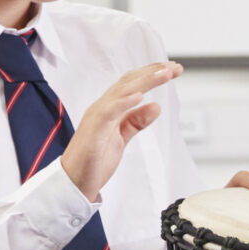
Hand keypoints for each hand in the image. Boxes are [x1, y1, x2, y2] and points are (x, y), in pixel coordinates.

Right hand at [62, 61, 182, 200]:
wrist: (74, 182)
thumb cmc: (93, 161)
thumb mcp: (122, 139)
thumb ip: (136, 122)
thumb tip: (155, 106)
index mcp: (109, 109)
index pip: (132, 85)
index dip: (152, 75)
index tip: (172, 69)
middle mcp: (102, 108)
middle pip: (129, 83)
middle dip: (152, 73)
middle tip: (174, 68)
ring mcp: (97, 117)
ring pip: (121, 92)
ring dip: (144, 81)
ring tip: (163, 74)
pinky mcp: (93, 131)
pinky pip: (108, 112)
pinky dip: (123, 102)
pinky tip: (139, 96)